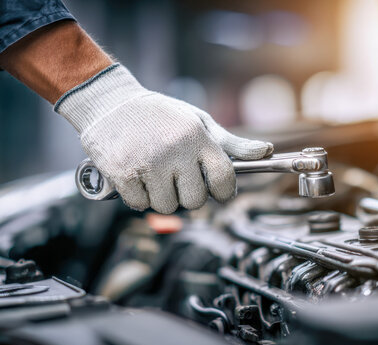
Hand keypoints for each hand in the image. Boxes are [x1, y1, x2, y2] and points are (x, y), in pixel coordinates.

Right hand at [56, 64, 272, 212]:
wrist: (111, 103)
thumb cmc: (162, 115)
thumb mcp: (200, 122)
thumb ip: (232, 143)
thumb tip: (266, 152)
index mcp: (198, 138)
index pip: (224, 179)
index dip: (223, 191)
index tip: (217, 190)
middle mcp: (175, 151)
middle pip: (196, 201)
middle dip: (189, 195)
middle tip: (178, 178)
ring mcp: (148, 163)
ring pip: (167, 207)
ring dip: (162, 197)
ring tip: (155, 174)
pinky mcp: (122, 173)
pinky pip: (139, 204)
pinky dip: (138, 196)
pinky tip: (137, 176)